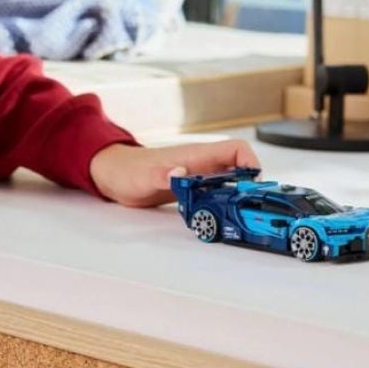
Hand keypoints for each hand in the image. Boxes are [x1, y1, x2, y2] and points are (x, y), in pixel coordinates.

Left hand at [89, 139, 260, 207]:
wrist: (114, 175)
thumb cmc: (128, 170)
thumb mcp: (144, 175)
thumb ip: (161, 174)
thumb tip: (179, 174)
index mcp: (197, 155)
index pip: (236, 149)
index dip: (251, 163)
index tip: (253, 184)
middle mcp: (202, 165)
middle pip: (239, 169)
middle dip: (249, 186)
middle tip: (249, 207)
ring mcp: (198, 177)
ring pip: (229, 183)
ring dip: (236, 197)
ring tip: (237, 215)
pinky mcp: (191, 190)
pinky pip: (214, 195)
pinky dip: (220, 205)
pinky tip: (215, 217)